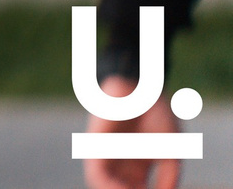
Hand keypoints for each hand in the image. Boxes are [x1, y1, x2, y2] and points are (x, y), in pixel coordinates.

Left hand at [85, 74, 180, 188]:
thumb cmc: (156, 115)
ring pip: (106, 184)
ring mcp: (107, 153)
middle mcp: (121, 160)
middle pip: (121, 187)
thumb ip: (169, 176)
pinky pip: (96, 173)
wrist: (141, 88)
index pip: (137, 188)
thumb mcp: (170, 150)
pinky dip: (107, 186)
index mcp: (138, 161)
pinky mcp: (96, 145)